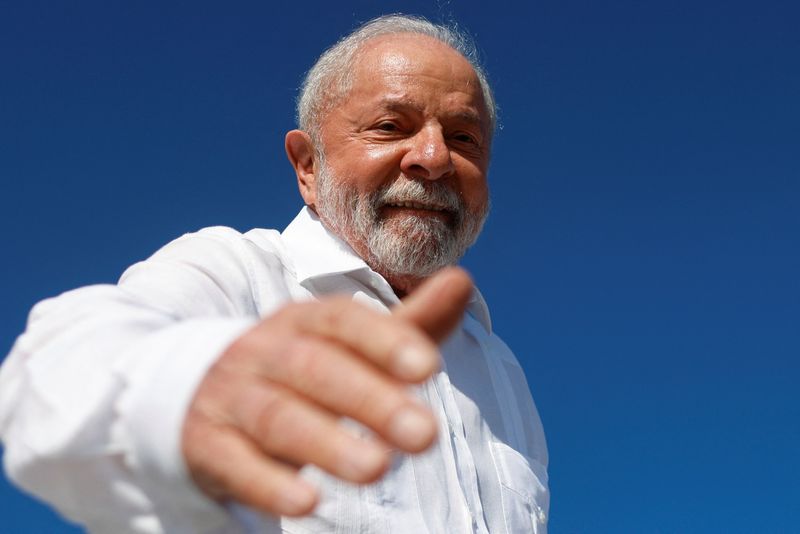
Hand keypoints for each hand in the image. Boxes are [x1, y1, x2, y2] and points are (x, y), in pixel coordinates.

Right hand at [181, 267, 472, 516]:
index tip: (429, 366)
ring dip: (327, 442)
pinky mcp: (206, 443)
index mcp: (303, 322)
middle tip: (426, 434)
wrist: (193, 389)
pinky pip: (234, 463)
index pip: (342, 322)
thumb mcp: (346, 345)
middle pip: (316, 369)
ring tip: (378, 468)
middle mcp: (265, 352)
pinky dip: (267, 483)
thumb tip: (462, 280)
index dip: (384, 340)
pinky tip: (307, 503)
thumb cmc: (296, 368)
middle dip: (370, 399)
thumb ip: (406, 324)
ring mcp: (231, 397)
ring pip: (277, 417)